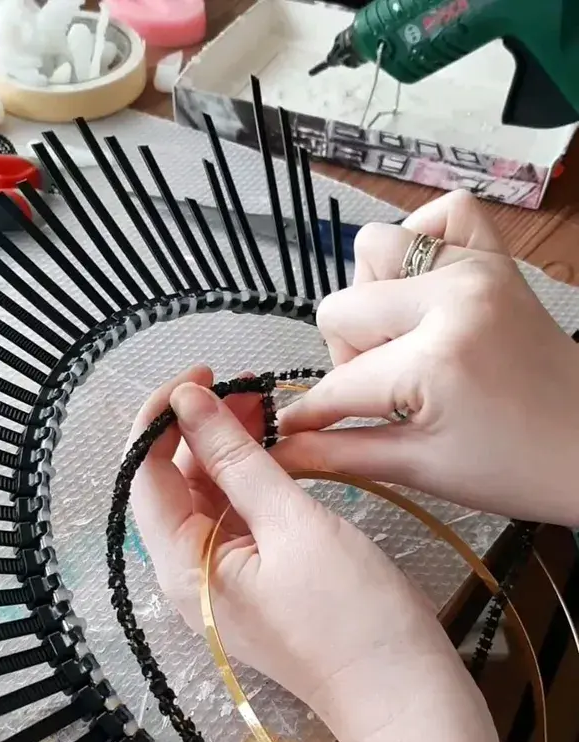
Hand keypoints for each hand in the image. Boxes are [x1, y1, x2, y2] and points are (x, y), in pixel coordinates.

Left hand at [128, 368, 470, 741]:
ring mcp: (221, 583)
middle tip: (247, 384)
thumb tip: (187, 401)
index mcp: (181, 565)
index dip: (162, 415)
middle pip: (172, 484)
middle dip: (199, 429)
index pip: (143, 474)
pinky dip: (250, 482)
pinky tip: (276, 452)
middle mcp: (188, 576)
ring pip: (206, 499)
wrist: (402, 695)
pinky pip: (236, 521)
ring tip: (264, 407)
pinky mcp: (253, 584)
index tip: (203, 371)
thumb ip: (235, 458)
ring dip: (227, 451)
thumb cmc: (352, 614)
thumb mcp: (293, 523)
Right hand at [277, 191, 578, 526]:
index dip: (310, 414)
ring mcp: (477, 269)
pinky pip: (443, 213)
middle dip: (348, 357)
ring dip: (374, 296)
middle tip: (380, 391)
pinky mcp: (497, 257)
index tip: (293, 427)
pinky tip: (426, 291)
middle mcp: (454, 300)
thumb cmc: (519, 467)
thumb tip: (282, 448)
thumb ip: (341, 452)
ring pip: (376, 248)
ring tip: (401, 340)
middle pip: (342, 308)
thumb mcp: (421, 469)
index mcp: (435, 362)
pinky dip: (423, 242)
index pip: (339, 383)